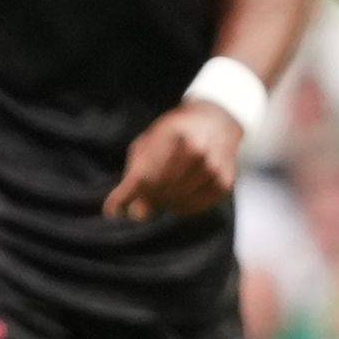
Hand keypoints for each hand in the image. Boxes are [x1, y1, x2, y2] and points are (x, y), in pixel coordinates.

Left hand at [101, 101, 245, 222]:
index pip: (142, 176)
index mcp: (172, 134)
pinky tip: (178, 199)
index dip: (125, 196)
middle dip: (146, 197)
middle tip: (143, 197)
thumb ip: (138, 173)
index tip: (112, 210)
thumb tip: (138, 215)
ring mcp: (214, 167)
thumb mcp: (150, 142)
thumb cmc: (175, 134)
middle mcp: (196, 151)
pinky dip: (182, 208)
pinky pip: (195, 208)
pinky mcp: (226, 182)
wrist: (217, 122)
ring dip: (164, 203)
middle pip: (158, 191)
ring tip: (162, 194)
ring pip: (176, 202)